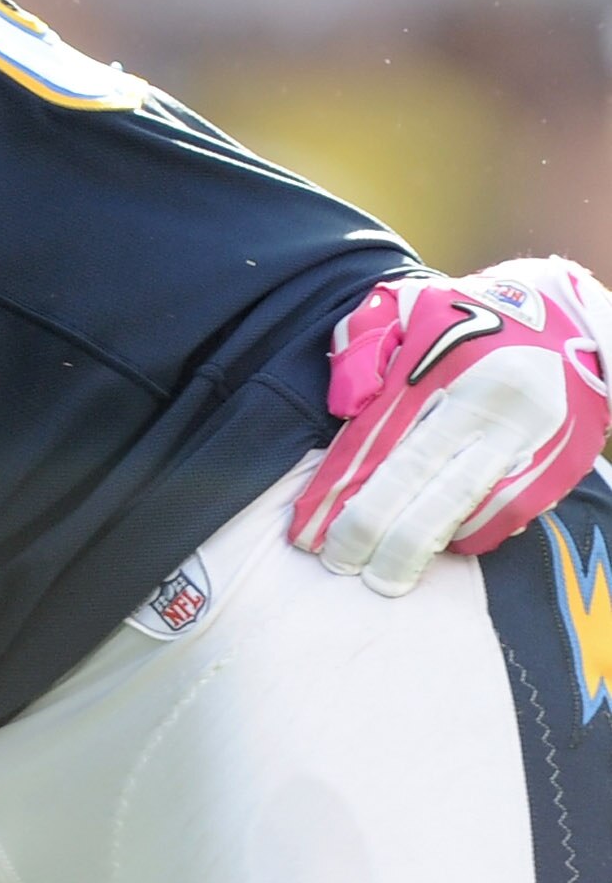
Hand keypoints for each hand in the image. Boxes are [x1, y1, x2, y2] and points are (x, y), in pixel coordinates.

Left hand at [291, 256, 611, 596]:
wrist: (575, 321)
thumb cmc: (472, 318)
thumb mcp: (411, 306)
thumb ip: (364, 343)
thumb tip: (345, 406)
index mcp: (445, 364)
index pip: (377, 441)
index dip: (338, 492)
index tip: (306, 533)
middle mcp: (486, 406)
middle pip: (418, 485)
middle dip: (372, 533)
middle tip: (340, 565)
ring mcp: (524, 441)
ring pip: (460, 511)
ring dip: (416, 550)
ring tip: (382, 576)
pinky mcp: (556, 467)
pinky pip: (501, 518)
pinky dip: (465, 539)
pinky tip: (436, 551)